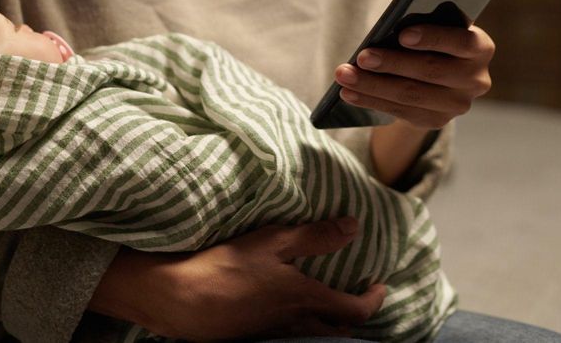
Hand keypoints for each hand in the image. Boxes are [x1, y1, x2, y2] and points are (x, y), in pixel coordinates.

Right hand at [88, 218, 385, 340]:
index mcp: (305, 300)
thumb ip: (315, 236)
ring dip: (329, 320)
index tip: (380, 285)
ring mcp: (273, 333)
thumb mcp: (273, 241)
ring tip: (328, 299)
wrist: (181, 299)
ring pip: (314, 334)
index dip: (373, 300)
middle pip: (338, 330)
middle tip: (359, 296)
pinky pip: (290, 333)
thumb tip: (354, 228)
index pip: (354, 311)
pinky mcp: (253, 334)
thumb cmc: (227, 267)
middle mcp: (294, 324)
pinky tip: (289, 305)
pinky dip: (303, 322)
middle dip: (354, 316)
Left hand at [334, 24, 494, 129]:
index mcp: (480, 48)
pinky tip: (349, 92)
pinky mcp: (437, 121)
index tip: (402, 34)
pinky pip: (400, 111)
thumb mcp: (432, 28)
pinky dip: (370, 100)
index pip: (461, 42)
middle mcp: (476, 79)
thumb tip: (383, 34)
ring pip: (410, 95)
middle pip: (430, 71)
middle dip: (391, 63)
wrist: (437, 74)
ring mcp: (458, 104)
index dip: (432, 38)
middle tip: (361, 56)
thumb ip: (419, 28)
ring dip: (372, 85)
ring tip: (345, 75)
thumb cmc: (430, 39)